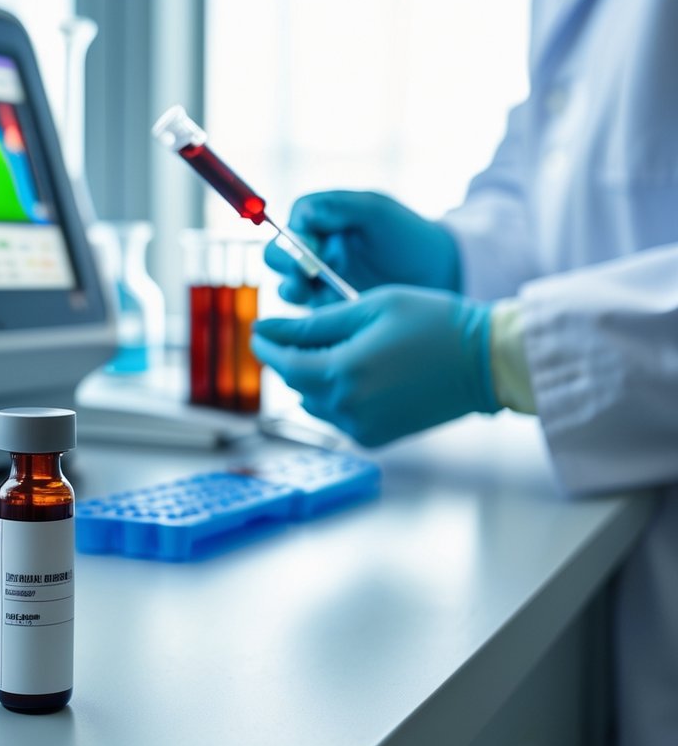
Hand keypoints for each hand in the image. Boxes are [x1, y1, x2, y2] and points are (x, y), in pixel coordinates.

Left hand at [250, 286, 498, 446]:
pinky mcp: (377, 438)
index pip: (284, 364)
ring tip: (334, 348)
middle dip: (289, 357)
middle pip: (296, 383)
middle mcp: (348, 408)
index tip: (258, 329)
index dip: (267, 345)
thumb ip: (314, 323)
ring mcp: (362, 428)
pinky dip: (334, 395)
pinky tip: (355, 372)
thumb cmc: (434, 322)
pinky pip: (337, 416)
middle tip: (293, 333)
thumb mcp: (369, 308)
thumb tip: (266, 328)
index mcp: (344, 373)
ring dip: (312, 376)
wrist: (487, 361)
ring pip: (313, 401)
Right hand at [263, 191, 460, 306]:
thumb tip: (301, 214)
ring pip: (287, 287)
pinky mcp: (328, 313)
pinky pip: (305, 316)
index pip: (291, 227)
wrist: (440, 276)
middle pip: (277, 256)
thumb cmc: (409, 236)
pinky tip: (320, 315)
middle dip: (285, 264)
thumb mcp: (377, 211)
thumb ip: (338, 205)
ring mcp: (319, 285)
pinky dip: (304, 315)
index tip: (311, 245)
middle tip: (303, 272)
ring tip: (305, 292)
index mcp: (322, 224)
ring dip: (290, 288)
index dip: (294, 237)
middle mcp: (315, 253)